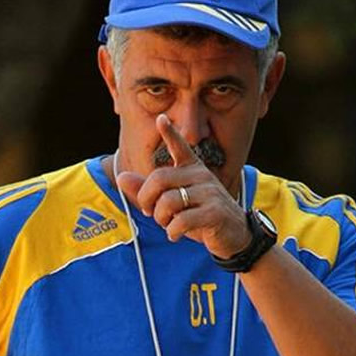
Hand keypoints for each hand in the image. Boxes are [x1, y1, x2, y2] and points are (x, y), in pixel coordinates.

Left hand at [116, 114, 250, 258]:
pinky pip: (181, 220)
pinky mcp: (215, 213)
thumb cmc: (199, 216)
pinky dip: (172, 231)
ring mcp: (210, 193)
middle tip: (150, 212)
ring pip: (169, 201)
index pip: (180, 148)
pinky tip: (176, 235)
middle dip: (147, 199)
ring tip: (167, 225)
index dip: (170, 133)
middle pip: (159, 179)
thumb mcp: (172, 204)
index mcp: (192, 170)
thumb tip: (121, 177)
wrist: (234, 236)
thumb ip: (146, 191)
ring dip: (161, 218)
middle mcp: (201, 176)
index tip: (161, 118)